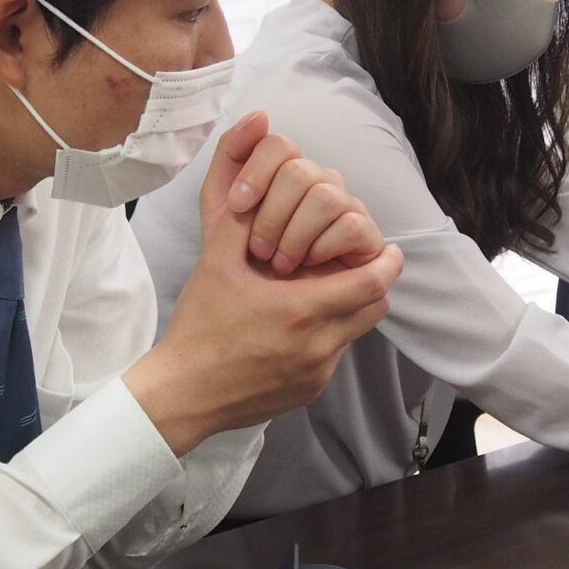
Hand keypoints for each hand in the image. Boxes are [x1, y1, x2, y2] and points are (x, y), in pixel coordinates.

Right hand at [124, 115, 403, 454]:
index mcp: (302, 311)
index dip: (385, 262)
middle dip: (372, 282)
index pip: (373, 282)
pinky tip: (296, 326)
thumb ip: (241, 215)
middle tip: (356, 263)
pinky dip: (327, 336)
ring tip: (325, 290)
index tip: (385, 247)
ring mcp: (316, 373)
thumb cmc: (199, 327)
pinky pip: (335, 356)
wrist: (183, 394)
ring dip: (350, 308)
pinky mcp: (309, 391)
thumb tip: (253, 174)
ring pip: (357, 332)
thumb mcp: (215, 263)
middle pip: (375, 308)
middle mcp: (319, 347)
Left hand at [218, 112, 384, 273]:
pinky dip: (323, 248)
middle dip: (271, 216)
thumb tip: (260, 113)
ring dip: (294, 237)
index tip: (238, 207)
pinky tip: (310, 265)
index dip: (255, 173)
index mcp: (286, 169)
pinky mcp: (367, 236)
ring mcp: (346, 205)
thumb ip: (231, 156)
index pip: (278, 144)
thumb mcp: (221, 208)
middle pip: (300, 171)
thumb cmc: (241, 256)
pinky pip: (350, 225)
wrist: (260, 304)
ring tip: (281, 263)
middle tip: (258, 250)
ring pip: (324, 197)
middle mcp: (320, 180)